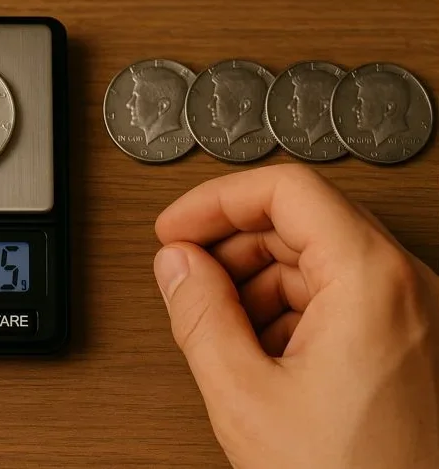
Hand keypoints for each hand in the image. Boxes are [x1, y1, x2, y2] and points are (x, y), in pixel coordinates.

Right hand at [153, 164, 438, 468]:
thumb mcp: (247, 397)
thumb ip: (199, 316)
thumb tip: (176, 264)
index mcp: (371, 280)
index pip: (285, 190)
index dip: (216, 201)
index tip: (176, 227)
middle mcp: (403, 285)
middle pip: (299, 221)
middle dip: (230, 243)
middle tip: (185, 273)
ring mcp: (410, 313)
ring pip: (314, 260)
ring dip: (254, 281)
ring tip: (219, 325)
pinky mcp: (406, 341)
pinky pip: (335, 298)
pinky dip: (286, 311)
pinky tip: (258, 352)